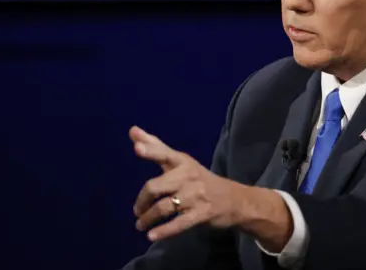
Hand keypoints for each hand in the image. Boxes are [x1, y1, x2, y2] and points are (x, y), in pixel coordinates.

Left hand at [129, 126, 243, 241]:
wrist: (234, 200)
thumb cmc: (199, 179)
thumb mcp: (180, 161)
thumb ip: (155, 147)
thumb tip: (132, 130)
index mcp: (183, 162)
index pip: (165, 154)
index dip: (151, 151)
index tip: (137, 148)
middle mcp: (189, 176)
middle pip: (157, 186)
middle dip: (142, 201)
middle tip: (136, 210)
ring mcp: (195, 196)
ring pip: (164, 207)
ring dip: (148, 218)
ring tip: (140, 225)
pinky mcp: (201, 214)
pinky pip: (179, 223)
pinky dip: (163, 231)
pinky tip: (151, 235)